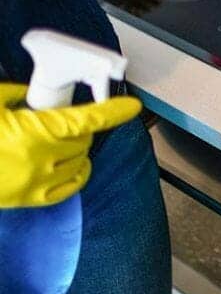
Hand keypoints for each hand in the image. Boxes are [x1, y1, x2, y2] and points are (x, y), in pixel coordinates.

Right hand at [0, 83, 141, 208]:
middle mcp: (41, 158)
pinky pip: (69, 188)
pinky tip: (72, 165)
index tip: (132, 106)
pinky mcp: (29, 199)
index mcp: (35, 130)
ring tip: (65, 142)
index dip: (114, 111)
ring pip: (80, 162)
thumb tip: (30, 94)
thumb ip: (15, 95)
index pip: (88, 118)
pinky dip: (77, 174)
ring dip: (79, 150)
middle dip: (81, 128)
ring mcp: (36, 182)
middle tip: (65, 121)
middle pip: (84, 139)